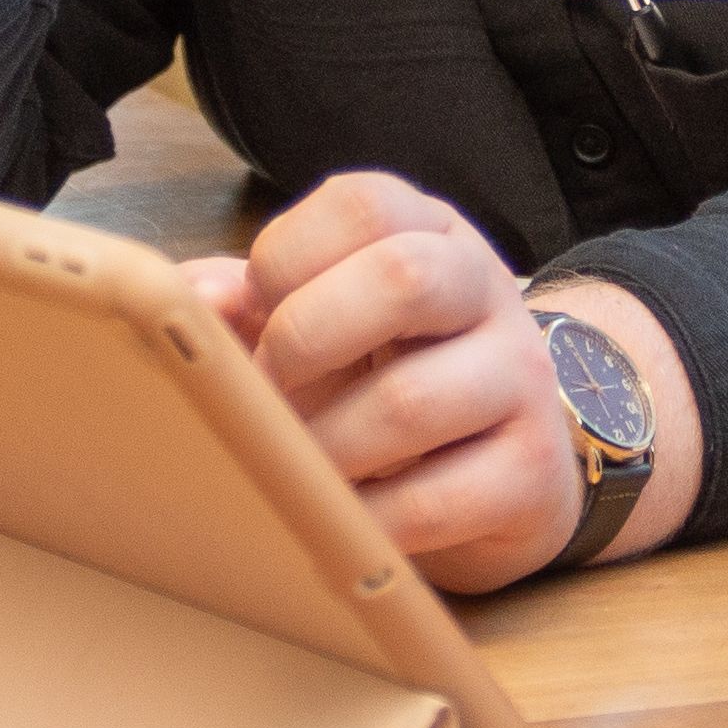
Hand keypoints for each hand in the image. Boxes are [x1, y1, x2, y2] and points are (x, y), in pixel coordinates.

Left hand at [184, 173, 601, 594]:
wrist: (506, 464)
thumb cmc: (391, 377)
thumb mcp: (326, 320)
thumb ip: (253, 300)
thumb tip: (195, 301)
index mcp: (429, 233)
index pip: (362, 205)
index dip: (285, 257)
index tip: (253, 310)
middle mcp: (485, 291)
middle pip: (403, 278)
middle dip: (304, 340)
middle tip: (268, 392)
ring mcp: (520, 379)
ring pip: (411, 401)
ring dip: (324, 447)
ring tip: (295, 469)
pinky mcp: (531, 473)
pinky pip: (434, 501)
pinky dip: (364, 520)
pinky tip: (340, 522)